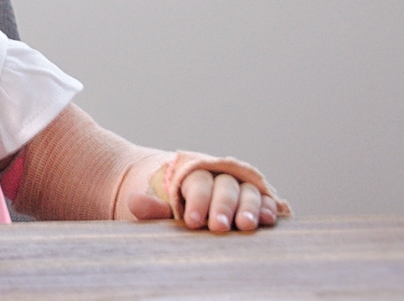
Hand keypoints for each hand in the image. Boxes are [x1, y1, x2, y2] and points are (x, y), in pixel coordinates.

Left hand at [128, 166, 280, 231]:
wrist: (189, 208)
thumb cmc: (173, 211)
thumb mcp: (160, 211)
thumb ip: (152, 208)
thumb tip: (135, 202)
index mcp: (194, 177)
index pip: (198, 184)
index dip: (197, 201)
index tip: (193, 221)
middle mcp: (220, 178)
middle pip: (225, 187)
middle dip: (223, 206)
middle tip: (219, 227)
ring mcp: (241, 189)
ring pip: (248, 192)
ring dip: (249, 207)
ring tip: (246, 225)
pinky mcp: (257, 202)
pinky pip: (265, 201)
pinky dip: (268, 208)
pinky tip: (268, 219)